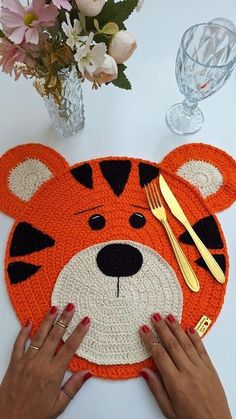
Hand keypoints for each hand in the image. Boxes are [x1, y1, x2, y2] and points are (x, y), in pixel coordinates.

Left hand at [0, 304, 90, 418]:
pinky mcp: (14, 362)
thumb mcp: (58, 405)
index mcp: (53, 374)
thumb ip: (73, 387)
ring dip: (48, 320)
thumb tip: (87, 373)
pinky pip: (19, 343)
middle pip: (55, 336)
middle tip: (71, 306)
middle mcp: (40, 364)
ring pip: (39, 336)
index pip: (70, 347)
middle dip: (64, 319)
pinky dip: (24, 331)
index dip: (79, 332)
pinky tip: (29, 321)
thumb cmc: (34, 415)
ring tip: (54, 307)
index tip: (86, 321)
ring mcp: (26, 361)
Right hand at [140, 314, 231, 418]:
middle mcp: (188, 373)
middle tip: (154, 316)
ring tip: (169, 316)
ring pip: (186, 344)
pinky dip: (195, 338)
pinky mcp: (211, 369)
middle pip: (172, 345)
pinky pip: (202, 350)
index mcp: (175, 383)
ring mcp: (201, 369)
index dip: (150, 340)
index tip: (144, 329)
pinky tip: (189, 328)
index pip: (159, 355)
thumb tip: (144, 371)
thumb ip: (156, 389)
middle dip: (162, 328)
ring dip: (177, 328)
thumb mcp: (168, 410)